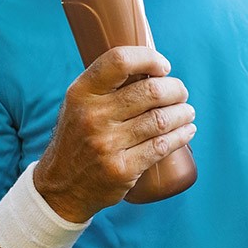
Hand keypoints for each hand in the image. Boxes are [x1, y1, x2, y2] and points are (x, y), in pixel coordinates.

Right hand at [33, 46, 194, 222]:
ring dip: (183, 112)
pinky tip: (187, 130)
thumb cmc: (80, 136)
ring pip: (162, 119)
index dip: (149, 59)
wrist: (60, 188)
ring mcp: (106, 145)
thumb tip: (155, 67)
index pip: (119, 61)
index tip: (164, 67)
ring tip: (187, 112)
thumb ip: (109, 85)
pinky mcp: (121, 169)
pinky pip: (163, 145)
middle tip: (181, 93)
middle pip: (151, 91)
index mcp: (81, 93)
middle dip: (176, 89)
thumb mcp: (80, 105)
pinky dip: (182, 135)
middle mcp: (92, 117)